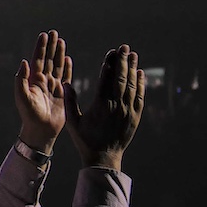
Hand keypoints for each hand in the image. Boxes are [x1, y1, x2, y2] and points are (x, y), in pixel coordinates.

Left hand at [12, 30, 68, 151]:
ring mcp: (53, 87)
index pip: (38, 59)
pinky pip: (66, 77)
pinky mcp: (63, 93)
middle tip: (54, 32)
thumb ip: (21, 79)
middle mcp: (43, 81)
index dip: (41, 47)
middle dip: (51, 46)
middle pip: (48, 59)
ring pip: (57, 66)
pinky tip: (68, 59)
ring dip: (59, 54)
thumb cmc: (29, 115)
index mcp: (33, 80)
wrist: (41, 131)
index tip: (44, 35)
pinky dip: (67, 68)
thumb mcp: (22, 97)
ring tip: (61, 41)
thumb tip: (24, 61)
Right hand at [64, 45, 143, 170]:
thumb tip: (66, 83)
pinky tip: (140, 73)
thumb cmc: (86, 140)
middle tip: (124, 47)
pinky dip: (140, 84)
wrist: (104, 158)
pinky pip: (140, 96)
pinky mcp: (135, 117)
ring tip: (133, 55)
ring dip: (132, 68)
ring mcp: (128, 111)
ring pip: (131, 85)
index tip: (110, 53)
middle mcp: (116, 106)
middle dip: (122, 61)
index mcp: (100, 105)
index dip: (108, 64)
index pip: (105, 79)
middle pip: (121, 78)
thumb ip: (69, 102)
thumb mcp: (73, 122)